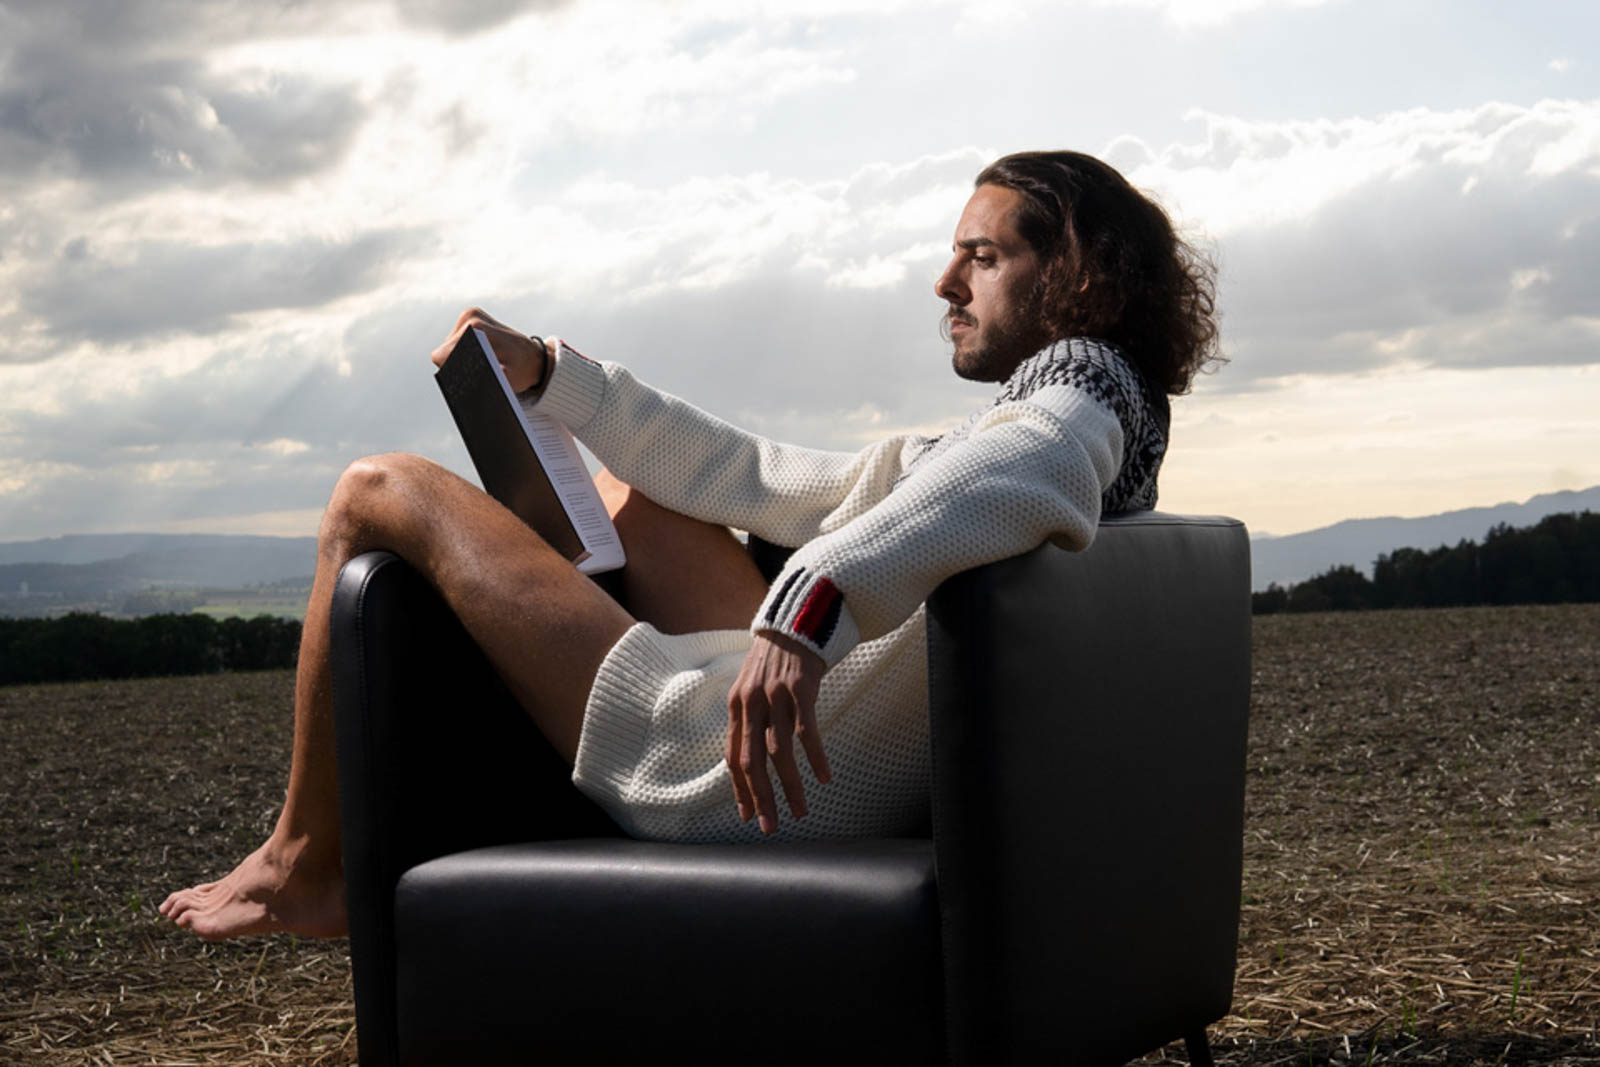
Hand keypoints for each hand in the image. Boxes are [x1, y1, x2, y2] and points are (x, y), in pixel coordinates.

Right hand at [430, 307, 552, 393]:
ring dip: (462, 358)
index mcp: (475, 328)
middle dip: (457, 364)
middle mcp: (471, 316)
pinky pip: (457, 343)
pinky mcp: (472, 319)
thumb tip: (463, 382)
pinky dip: (466, 352)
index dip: (452, 371)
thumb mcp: (506, 380)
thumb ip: (484, 380)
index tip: (469, 376)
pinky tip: (483, 356)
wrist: (536, 358)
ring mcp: (471, 315)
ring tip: (485, 362)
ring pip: (449, 347)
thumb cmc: (522, 370)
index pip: (442, 355)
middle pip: (444, 351)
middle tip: (480, 371)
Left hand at [726, 631, 830, 833]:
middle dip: (762, 798)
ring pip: (780, 753)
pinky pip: (807, 732)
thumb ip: (750, 718)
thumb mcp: (752, 687)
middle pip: (753, 761)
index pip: (734, 757)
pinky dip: (816, 758)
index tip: (748, 815)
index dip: (740, 789)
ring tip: (802, 810)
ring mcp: (776, 697)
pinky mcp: (800, 689)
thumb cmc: (774, 660)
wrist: (793, 620)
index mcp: (737, 707)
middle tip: (771, 826)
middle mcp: (752, 704)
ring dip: (790, 786)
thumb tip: (749, 756)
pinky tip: (824, 777)